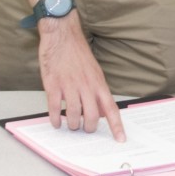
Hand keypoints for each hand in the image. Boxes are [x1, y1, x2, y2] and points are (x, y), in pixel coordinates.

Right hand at [37, 18, 124, 140]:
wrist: (62, 35)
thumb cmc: (78, 53)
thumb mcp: (95, 71)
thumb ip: (99, 92)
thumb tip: (104, 111)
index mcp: (99, 83)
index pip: (111, 109)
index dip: (116, 126)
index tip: (121, 139)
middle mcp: (86, 86)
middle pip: (92, 116)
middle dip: (88, 128)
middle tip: (84, 128)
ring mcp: (69, 86)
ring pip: (74, 115)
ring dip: (72, 124)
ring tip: (70, 125)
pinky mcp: (53, 85)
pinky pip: (54, 108)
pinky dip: (55, 119)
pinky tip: (56, 122)